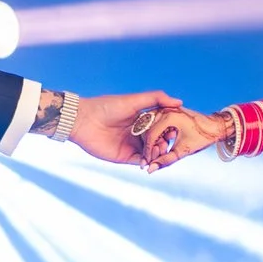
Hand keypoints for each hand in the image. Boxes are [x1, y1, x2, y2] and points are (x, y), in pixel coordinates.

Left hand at [63, 90, 180, 166]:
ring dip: (157, 153)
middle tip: (168, 142)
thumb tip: (179, 102)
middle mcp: (138, 133)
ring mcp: (132, 145)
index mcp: (142, 118)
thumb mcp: (134, 101)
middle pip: (157, 140)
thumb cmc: (107, 107)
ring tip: (159, 151)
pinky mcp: (125, 157)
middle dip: (164, 142)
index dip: (169, 127)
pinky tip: (151, 160)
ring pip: (151, 151)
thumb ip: (156, 99)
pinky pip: (140, 161)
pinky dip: (147, 162)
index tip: (176, 129)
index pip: (161, 125)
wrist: (83, 120)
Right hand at [140, 107, 231, 170]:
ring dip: (150, 140)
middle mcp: (166, 109)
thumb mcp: (183, 151)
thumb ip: (166, 160)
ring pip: (150, 126)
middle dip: (146, 146)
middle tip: (147, 160)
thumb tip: (150, 170)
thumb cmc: (203, 137)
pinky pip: (156, 122)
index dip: (147, 151)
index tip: (145, 163)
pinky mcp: (168, 110)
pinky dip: (155, 134)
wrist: (215, 126)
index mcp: (170, 116)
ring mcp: (167, 108)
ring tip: (153, 154)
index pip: (150, 135)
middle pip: (147, 129)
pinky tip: (158, 145)